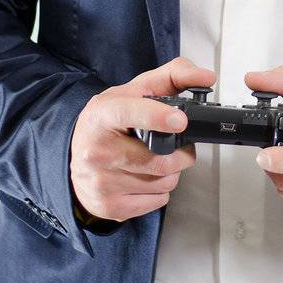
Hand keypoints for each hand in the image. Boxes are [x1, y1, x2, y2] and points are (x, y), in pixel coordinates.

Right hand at [68, 56, 215, 222]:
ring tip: (156, 159)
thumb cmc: (108, 123)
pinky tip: (145, 177)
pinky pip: (158, 201)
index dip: (157, 117)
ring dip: (171, 172)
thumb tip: (206, 77)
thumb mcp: (134, 91)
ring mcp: (102, 182)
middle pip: (160, 159)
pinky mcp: (110, 206)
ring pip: (164, 182)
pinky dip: (160, 190)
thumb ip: (172, 76)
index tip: (180, 120)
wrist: (76, 158)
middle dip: (181, 153)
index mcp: (102, 115)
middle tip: (176, 144)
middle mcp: (97, 150)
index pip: (129, 114)